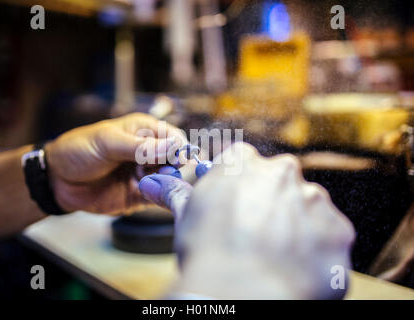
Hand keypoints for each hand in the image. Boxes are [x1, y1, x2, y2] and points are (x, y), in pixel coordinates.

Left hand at [45, 113, 185, 213]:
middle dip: (173, 168)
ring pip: (170, 181)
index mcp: (145, 131)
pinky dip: (158, 198)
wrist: (57, 180)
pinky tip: (146, 194)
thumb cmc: (79, 150)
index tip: (178, 159)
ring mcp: (146, 175)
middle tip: (160, 173)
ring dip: (164, 184)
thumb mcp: (108, 143)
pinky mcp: (140, 196)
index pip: (175, 138)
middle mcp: (150, 153)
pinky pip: (158, 198)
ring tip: (145, 183)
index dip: (180, 148)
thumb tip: (175, 147)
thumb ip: (141, 148)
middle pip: (177, 161)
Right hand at [139, 143, 354, 298]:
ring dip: (296, 229)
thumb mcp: (187, 217)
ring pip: (306, 212)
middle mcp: (284, 173)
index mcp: (244, 163)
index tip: (234, 208)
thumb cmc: (208, 253)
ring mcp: (316, 201)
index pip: (244, 164)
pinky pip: (328, 239)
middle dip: (270, 206)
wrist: (242, 292)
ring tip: (274, 258)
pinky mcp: (338, 232)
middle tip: (254, 236)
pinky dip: (315, 253)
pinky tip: (293, 269)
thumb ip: (175, 194)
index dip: (238, 188)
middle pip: (279, 185)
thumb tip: (151, 183)